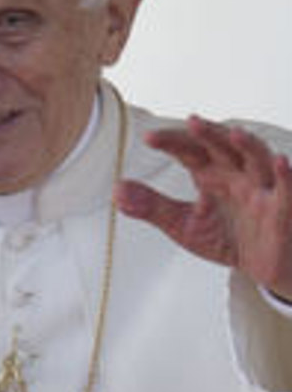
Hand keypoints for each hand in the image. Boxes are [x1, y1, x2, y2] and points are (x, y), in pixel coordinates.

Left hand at [115, 115, 291, 300]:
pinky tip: (280, 162)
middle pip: (224, 146)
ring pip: (259, 159)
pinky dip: (286, 177)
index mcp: (212, 173)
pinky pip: (287, 191)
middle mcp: (237, 174)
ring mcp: (262, 190)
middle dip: (209, 134)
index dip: (173, 142)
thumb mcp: (184, 225)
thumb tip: (116, 191)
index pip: (190, 150)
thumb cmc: (227, 238)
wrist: (262, 267)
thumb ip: (152, 207)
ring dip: (248, 145)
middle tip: (190, 123)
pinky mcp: (283, 210)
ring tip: (233, 134)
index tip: (149, 138)